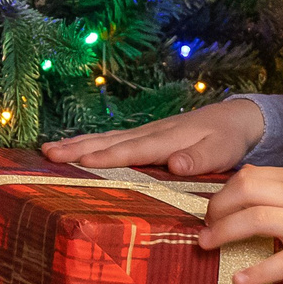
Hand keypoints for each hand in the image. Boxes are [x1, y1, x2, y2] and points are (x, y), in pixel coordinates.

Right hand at [42, 98, 268, 176]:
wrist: (235, 119)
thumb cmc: (227, 139)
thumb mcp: (222, 151)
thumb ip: (198, 158)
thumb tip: (175, 165)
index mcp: (166, 140)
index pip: (132, 149)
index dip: (108, 156)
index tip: (82, 161)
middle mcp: (149, 134)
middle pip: (109, 141)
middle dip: (78, 147)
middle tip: (48, 153)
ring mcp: (144, 134)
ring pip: (105, 138)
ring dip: (76, 144)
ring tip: (47, 150)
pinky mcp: (143, 137)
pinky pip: (111, 140)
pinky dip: (88, 143)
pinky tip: (72, 148)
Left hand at [198, 167, 282, 283]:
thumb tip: (247, 181)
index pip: (247, 177)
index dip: (222, 193)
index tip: (213, 210)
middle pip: (243, 192)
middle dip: (216, 210)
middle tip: (205, 228)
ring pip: (254, 221)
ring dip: (223, 233)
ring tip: (207, 246)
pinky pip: (280, 262)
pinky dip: (255, 272)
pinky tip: (237, 280)